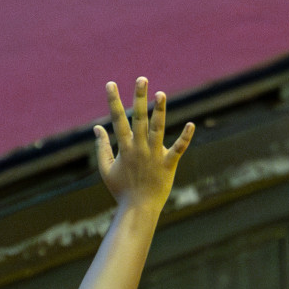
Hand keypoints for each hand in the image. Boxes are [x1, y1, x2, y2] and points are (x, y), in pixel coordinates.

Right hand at [94, 78, 195, 214]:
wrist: (138, 210)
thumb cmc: (121, 190)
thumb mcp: (106, 168)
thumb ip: (101, 147)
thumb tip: (96, 128)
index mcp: (124, 148)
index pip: (117, 120)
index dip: (114, 101)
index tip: (111, 83)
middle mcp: (139, 148)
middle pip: (138, 119)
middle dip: (139, 98)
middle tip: (142, 78)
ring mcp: (154, 155)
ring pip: (157, 129)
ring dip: (159, 111)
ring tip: (161, 94)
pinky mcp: (168, 164)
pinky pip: (178, 149)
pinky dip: (185, 138)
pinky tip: (191, 124)